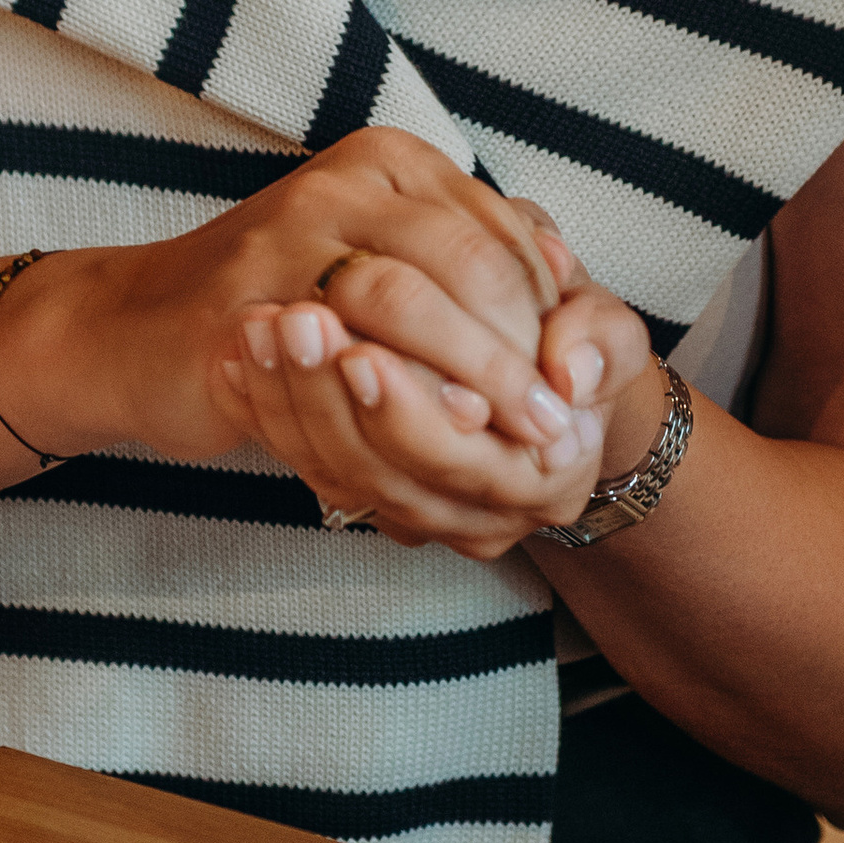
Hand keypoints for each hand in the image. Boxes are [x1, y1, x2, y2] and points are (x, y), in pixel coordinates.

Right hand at [0, 129, 567, 468]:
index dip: (550, 318)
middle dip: (520, 355)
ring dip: (471, 382)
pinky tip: (428, 443)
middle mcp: (343, 179)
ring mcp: (287, 233)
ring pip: (410, 303)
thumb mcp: (387, 268)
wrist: (136, 330)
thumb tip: (570, 338)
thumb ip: (469, 282)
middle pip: (467, 262)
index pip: (502, 233)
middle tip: (559, 431)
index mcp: (391, 160)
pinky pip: (338, 353)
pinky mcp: (245, 299)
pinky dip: (395, 401)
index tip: (574, 391)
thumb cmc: (281, 303)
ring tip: (511, 446)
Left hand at [217, 212, 660, 556]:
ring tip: (255, 325)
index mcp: (545, 480)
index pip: (464, 456)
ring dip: (288, 400)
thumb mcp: (608, 331)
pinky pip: (306, 466)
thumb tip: (569, 371)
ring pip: (338, 475)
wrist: (547, 384)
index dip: (408, 406)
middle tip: (289, 325)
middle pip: (387, 474)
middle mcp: (482, 518)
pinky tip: (235, 356)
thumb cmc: (572, 343)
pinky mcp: (369, 498)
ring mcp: (420, 515)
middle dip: (329, 399)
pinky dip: (266, 413)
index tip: (357, 345)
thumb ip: (602, 343)